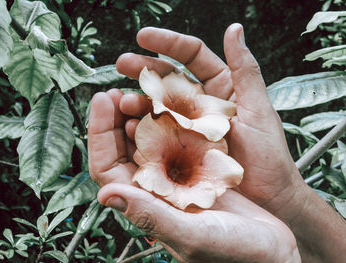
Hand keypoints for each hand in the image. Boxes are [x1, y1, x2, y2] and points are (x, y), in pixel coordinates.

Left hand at [88, 88, 299, 262]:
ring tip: (139, 92)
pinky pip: (178, 141)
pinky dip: (172, 122)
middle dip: (114, 120)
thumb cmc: (236, 254)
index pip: (107, 168)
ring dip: (141, 116)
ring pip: (149, 142)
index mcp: (148, 207)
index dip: (98, 135)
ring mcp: (178, 180)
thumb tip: (104, 195)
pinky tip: (171, 106)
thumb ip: (152, 217)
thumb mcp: (193, 236)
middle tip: (114, 91)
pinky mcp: (200, 171)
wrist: (272, 253)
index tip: (100, 101)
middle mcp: (158, 191)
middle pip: (124, 150)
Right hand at [115, 23, 306, 219]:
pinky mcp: (182, 149)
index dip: (167, 43)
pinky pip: (159, 133)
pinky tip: (130, 127)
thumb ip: (245, 70)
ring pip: (159, 106)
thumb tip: (234, 29)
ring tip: (124, 103)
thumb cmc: (269, 156)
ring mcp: (190, 126)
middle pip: (169, 78)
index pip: (192, 56)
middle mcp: (203, 103)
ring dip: (140, 101)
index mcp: (222, 87)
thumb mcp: (258, 110)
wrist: (268, 199)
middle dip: (144, 69)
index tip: (142, 37)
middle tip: (122, 65)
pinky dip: (143, 128)